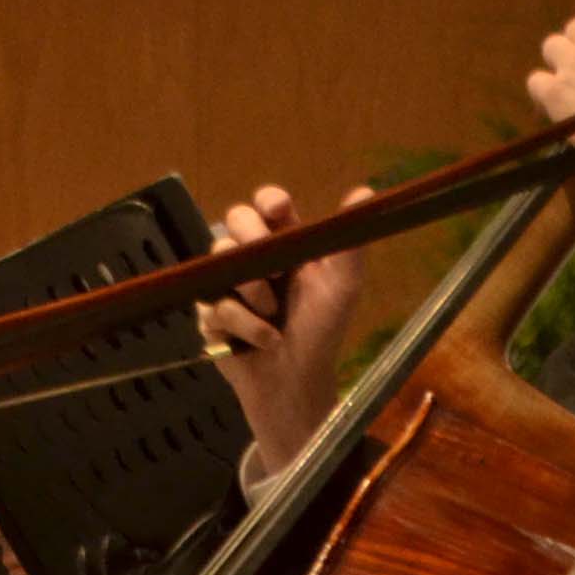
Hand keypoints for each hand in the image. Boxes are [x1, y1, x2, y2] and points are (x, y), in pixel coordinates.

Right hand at [195, 183, 368, 478]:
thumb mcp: (343, 288)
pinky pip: (213, 304)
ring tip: (274, 317)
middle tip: (274, 268)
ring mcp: (227, 283)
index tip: (278, 212)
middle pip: (235, 220)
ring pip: (220, 260)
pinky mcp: (209, 313)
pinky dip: (242, 325)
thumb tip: (365, 192)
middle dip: (252, 239)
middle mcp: (254, 256)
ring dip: (252, 292)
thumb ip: (350, 244)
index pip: (269, 204)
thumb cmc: (322, 332)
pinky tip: (262, 341)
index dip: (269, 201)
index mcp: (285, 243)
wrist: (297, 382)